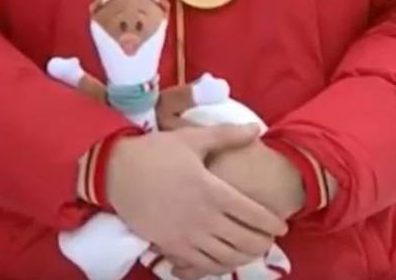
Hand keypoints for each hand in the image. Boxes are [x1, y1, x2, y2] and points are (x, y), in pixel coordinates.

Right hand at [104, 125, 287, 278]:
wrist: (114, 171)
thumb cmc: (155, 152)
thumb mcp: (191, 139)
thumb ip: (226, 136)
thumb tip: (257, 129)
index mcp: (213, 192)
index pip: (254, 216)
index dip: (272, 223)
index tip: (281, 225)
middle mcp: (204, 218)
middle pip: (245, 242)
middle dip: (262, 243)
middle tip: (268, 239)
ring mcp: (187, 236)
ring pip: (226, 258)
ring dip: (243, 257)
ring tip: (249, 251)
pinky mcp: (171, 246)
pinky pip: (202, 265)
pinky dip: (217, 266)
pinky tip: (222, 260)